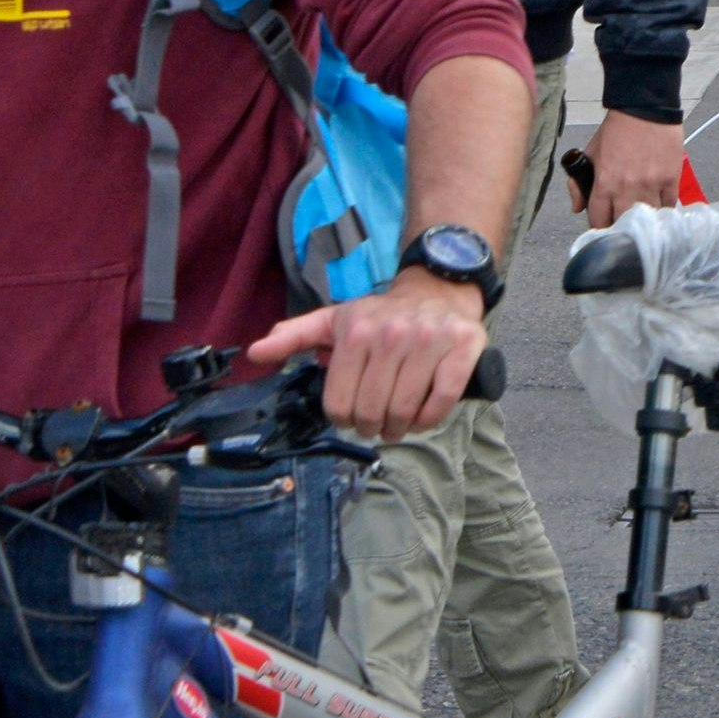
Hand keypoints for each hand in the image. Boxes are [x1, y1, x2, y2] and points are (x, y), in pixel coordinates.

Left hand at [248, 268, 485, 444]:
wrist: (438, 289)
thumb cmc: (382, 314)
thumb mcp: (335, 320)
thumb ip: (294, 336)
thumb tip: (255, 353)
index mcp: (356, 332)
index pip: (339, 402)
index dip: (343, 419)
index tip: (352, 418)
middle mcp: (392, 334)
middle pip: (371, 410)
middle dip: (372, 428)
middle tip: (376, 426)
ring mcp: (430, 340)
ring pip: (405, 409)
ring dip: (400, 428)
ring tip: (398, 425)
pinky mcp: (463, 347)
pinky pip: (442, 399)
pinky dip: (430, 419)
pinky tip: (422, 418)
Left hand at [580, 109, 686, 227]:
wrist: (644, 110)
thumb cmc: (616, 131)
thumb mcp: (589, 154)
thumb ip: (578, 183)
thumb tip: (577, 208)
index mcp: (604, 183)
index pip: (599, 220)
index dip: (600, 227)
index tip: (604, 226)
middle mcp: (627, 188)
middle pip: (624, 224)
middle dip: (621, 227)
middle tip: (623, 223)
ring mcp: (651, 185)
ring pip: (648, 218)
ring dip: (644, 219)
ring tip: (642, 217)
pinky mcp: (670, 179)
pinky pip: (668, 205)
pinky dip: (663, 208)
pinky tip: (659, 205)